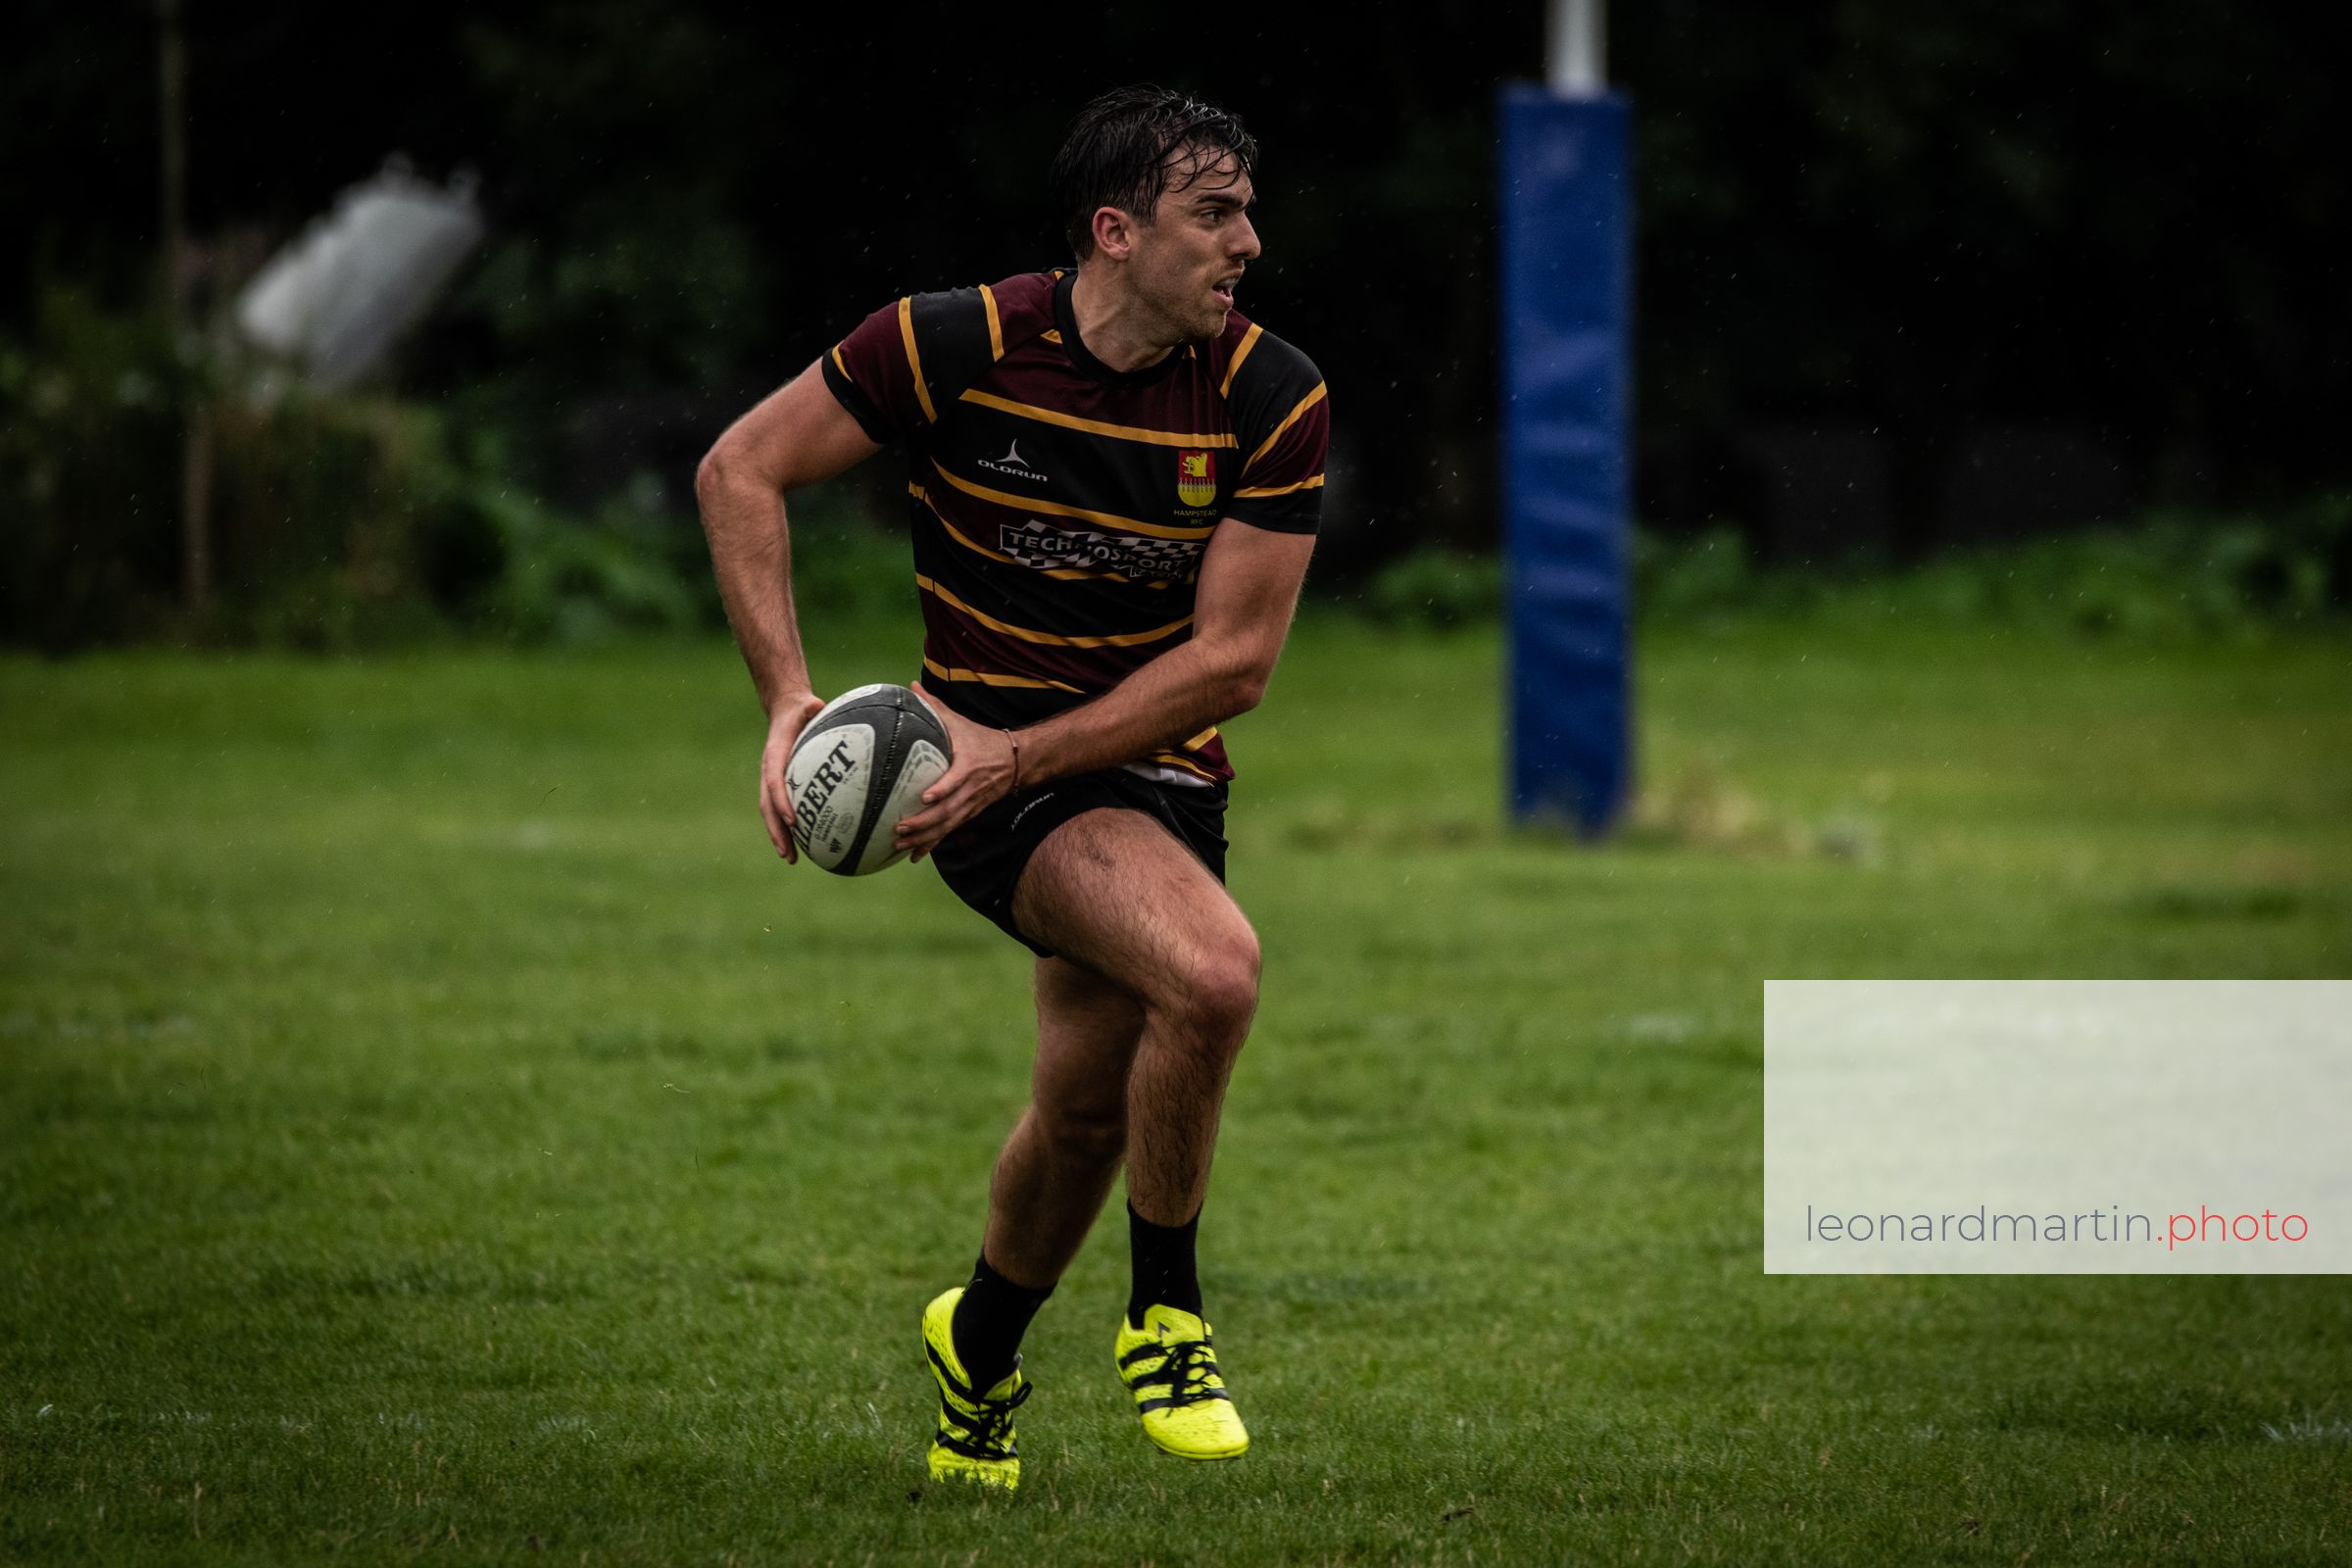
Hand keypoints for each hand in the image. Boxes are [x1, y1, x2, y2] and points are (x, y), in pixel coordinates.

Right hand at [758, 690, 828, 861]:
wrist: (784, 710)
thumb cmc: (800, 709)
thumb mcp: (806, 704)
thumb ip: (811, 706)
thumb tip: (818, 704)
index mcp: (775, 756)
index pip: (775, 783)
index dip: (782, 802)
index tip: (793, 820)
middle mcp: (769, 772)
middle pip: (768, 808)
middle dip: (777, 832)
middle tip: (788, 854)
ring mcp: (771, 780)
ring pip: (771, 814)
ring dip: (780, 837)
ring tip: (791, 859)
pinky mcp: (780, 785)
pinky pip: (782, 809)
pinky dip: (789, 828)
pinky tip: (805, 844)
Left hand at [893, 680, 1018, 861]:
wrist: (1015, 761)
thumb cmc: (982, 740)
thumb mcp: (960, 722)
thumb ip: (935, 706)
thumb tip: (911, 687)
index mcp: (969, 766)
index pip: (957, 780)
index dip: (944, 789)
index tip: (926, 797)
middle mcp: (971, 790)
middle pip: (948, 811)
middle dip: (924, 822)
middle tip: (900, 828)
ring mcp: (971, 805)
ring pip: (947, 825)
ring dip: (924, 838)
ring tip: (901, 844)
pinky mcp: (969, 814)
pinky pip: (949, 831)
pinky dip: (932, 844)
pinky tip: (915, 856)